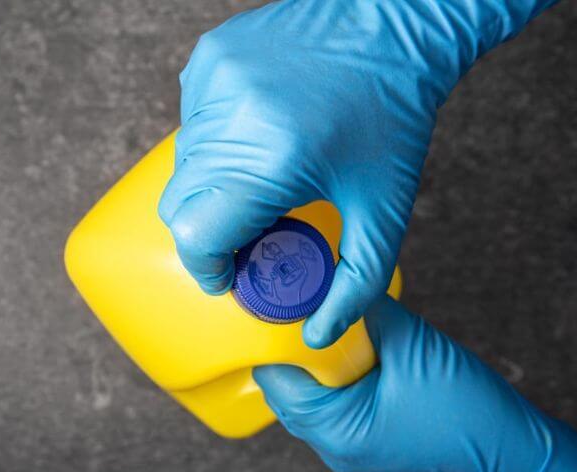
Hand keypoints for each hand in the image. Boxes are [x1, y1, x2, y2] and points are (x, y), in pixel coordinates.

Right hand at [159, 0, 555, 347]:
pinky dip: (216, 142)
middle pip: (181, 206)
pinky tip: (259, 133)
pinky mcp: (209, 58)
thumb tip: (318, 335)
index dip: (210, 268)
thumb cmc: (395, 120)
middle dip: (212, 232)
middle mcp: (230, 117)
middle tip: (257, 230)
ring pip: (184, 165)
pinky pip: (191, 123)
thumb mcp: (383, 213)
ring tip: (267, 176)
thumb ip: (353, 286)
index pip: (196, 237)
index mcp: (270, 161)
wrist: (394, 27)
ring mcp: (213, 81)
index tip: (233, 274)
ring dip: (214, 186)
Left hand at [253, 296, 576, 471]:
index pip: (278, 379)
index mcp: (335, 430)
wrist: (512, 450)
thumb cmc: (468, 411)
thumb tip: (340, 279)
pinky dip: (332, 375)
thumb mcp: (412, 345)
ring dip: (315, 360)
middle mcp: (333, 445)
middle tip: (300, 306)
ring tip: (325, 322)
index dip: (275, 339)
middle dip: (293, 347)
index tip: (277, 303)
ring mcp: (348, 446)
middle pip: (288, 387)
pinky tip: (348, 348)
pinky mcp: (364, 438)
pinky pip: (331, 402)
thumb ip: (368, 311)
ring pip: (308, 394)